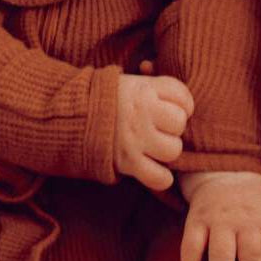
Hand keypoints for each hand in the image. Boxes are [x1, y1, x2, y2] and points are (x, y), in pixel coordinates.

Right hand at [114, 73, 193, 191]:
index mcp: (145, 90)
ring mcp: (134, 139)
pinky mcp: (127, 162)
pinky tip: (155, 168)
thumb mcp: (135, 82)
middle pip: (179, 123)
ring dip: (168, 150)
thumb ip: (160, 87)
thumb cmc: (111, 99)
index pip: (183, 98)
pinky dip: (161, 177)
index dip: (185, 105)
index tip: (175, 109)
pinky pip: (159, 177)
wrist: (74, 116)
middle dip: (174, 127)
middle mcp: (141, 113)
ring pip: (173, 150)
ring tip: (155, 146)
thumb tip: (187, 103)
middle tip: (161, 128)